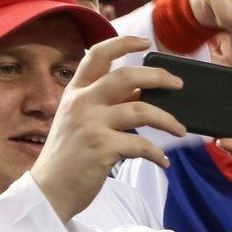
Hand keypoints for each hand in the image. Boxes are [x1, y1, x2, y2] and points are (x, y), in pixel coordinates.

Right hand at [31, 36, 185, 222]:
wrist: (50, 190)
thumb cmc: (71, 156)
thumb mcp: (82, 121)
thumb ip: (108, 104)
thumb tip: (144, 91)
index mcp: (75, 92)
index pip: (97, 55)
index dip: (122, 43)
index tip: (145, 42)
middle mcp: (81, 103)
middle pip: (125, 76)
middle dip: (158, 76)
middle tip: (178, 85)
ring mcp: (90, 124)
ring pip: (141, 110)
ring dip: (168, 120)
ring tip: (180, 130)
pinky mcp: (100, 148)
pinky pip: (141, 145)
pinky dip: (157, 155)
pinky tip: (163, 162)